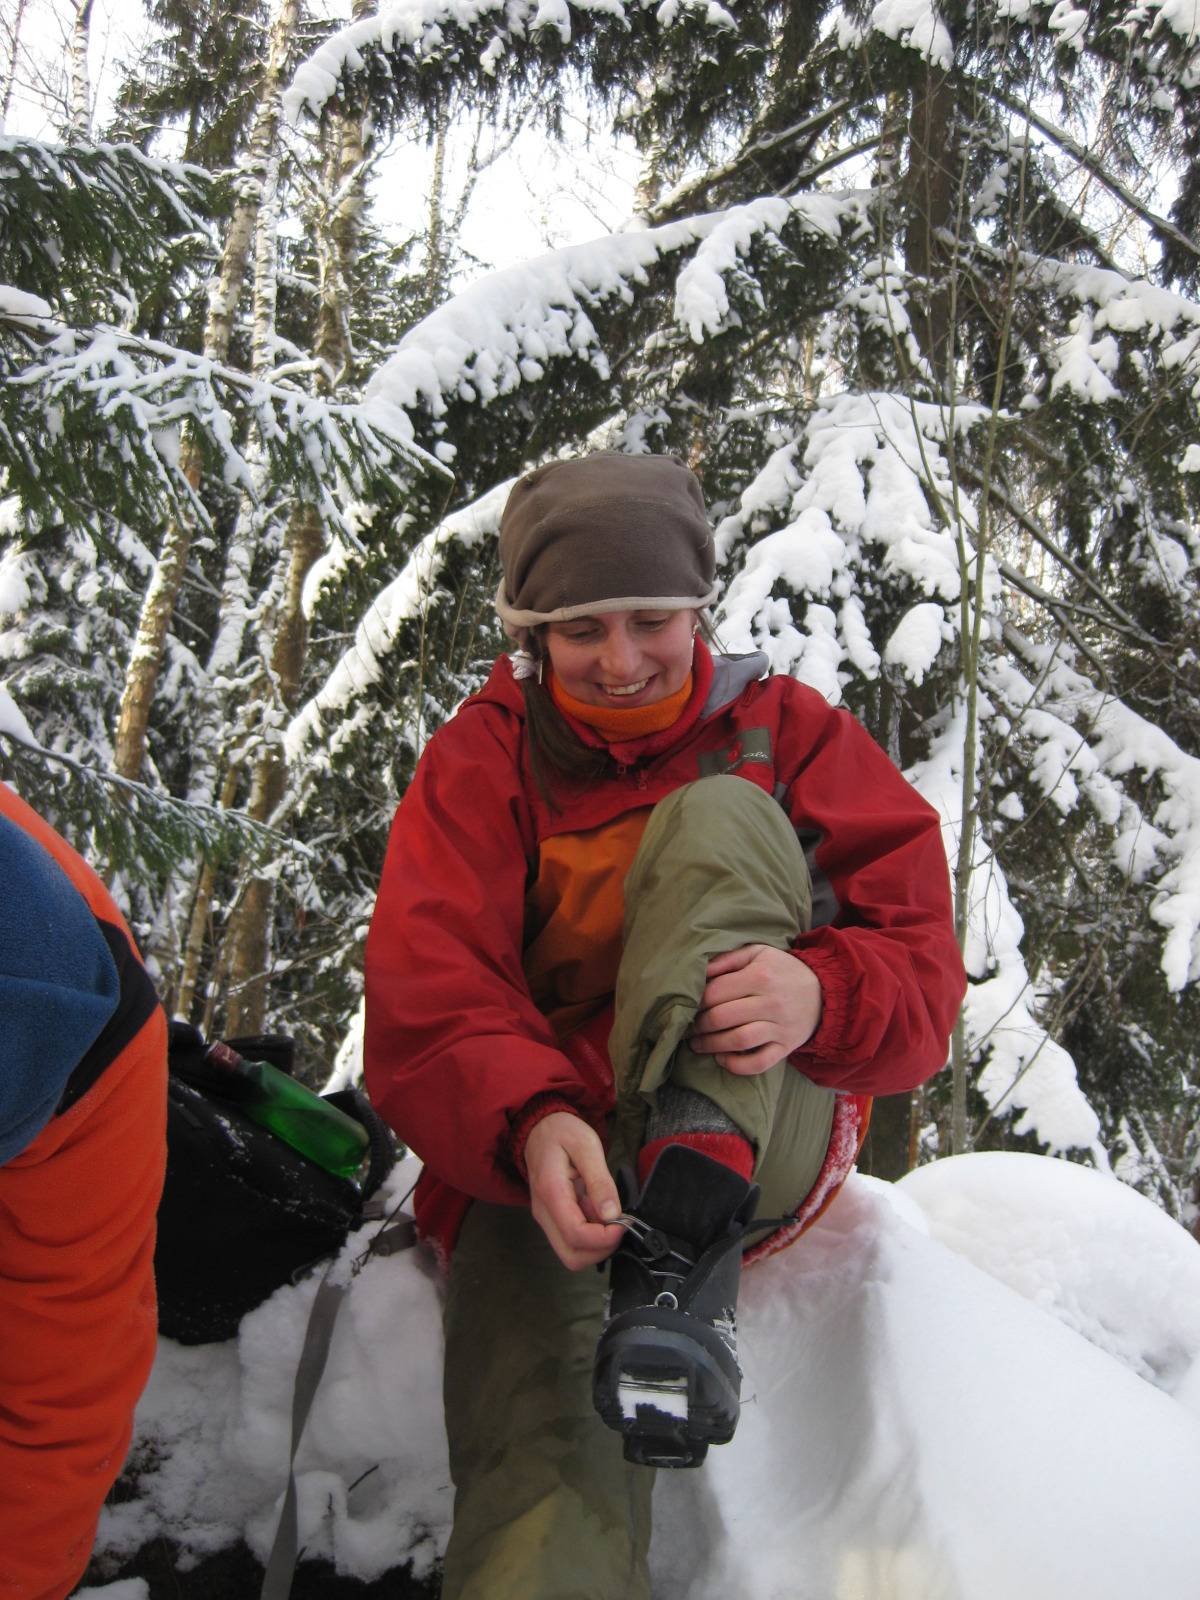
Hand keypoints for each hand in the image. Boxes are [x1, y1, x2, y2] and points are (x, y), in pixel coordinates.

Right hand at [524, 1112, 623, 1269]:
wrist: (539, 1128)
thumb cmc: (563, 1132)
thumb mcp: (586, 1145)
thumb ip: (599, 1180)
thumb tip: (611, 1214)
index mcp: (551, 1192)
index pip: (576, 1235)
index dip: (605, 1238)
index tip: (624, 1222)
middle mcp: (543, 1212)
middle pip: (571, 1256)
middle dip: (600, 1250)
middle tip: (619, 1226)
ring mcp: (545, 1217)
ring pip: (571, 1253)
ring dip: (596, 1244)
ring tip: (609, 1215)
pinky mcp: (551, 1218)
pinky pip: (571, 1239)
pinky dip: (590, 1235)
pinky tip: (598, 1211)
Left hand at [688, 944, 822, 1075]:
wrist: (825, 993)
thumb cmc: (783, 971)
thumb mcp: (759, 953)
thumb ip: (728, 958)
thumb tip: (700, 971)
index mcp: (760, 976)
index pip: (716, 992)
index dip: (695, 1002)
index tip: (686, 1007)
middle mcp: (770, 1002)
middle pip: (722, 1017)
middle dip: (698, 1026)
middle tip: (687, 1029)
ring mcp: (780, 1027)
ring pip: (738, 1041)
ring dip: (711, 1046)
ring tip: (697, 1045)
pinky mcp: (786, 1047)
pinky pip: (759, 1062)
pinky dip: (737, 1065)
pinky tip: (722, 1059)